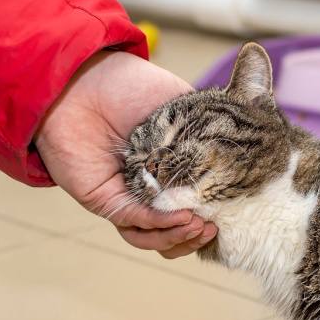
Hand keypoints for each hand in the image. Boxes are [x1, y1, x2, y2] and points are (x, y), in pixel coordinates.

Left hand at [35, 51, 217, 258]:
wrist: (85, 82)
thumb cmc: (129, 86)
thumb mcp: (181, 105)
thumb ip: (206, 131)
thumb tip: (233, 157)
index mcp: (170, 169)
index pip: (195, 204)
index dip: (213, 213)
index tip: (233, 211)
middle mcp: (150, 188)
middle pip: (176, 230)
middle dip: (197, 236)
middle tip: (214, 227)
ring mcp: (129, 197)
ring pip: (154, 236)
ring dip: (179, 237)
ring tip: (199, 226)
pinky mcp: (106, 201)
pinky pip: (135, 221)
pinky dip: (159, 224)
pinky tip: (180, 217)